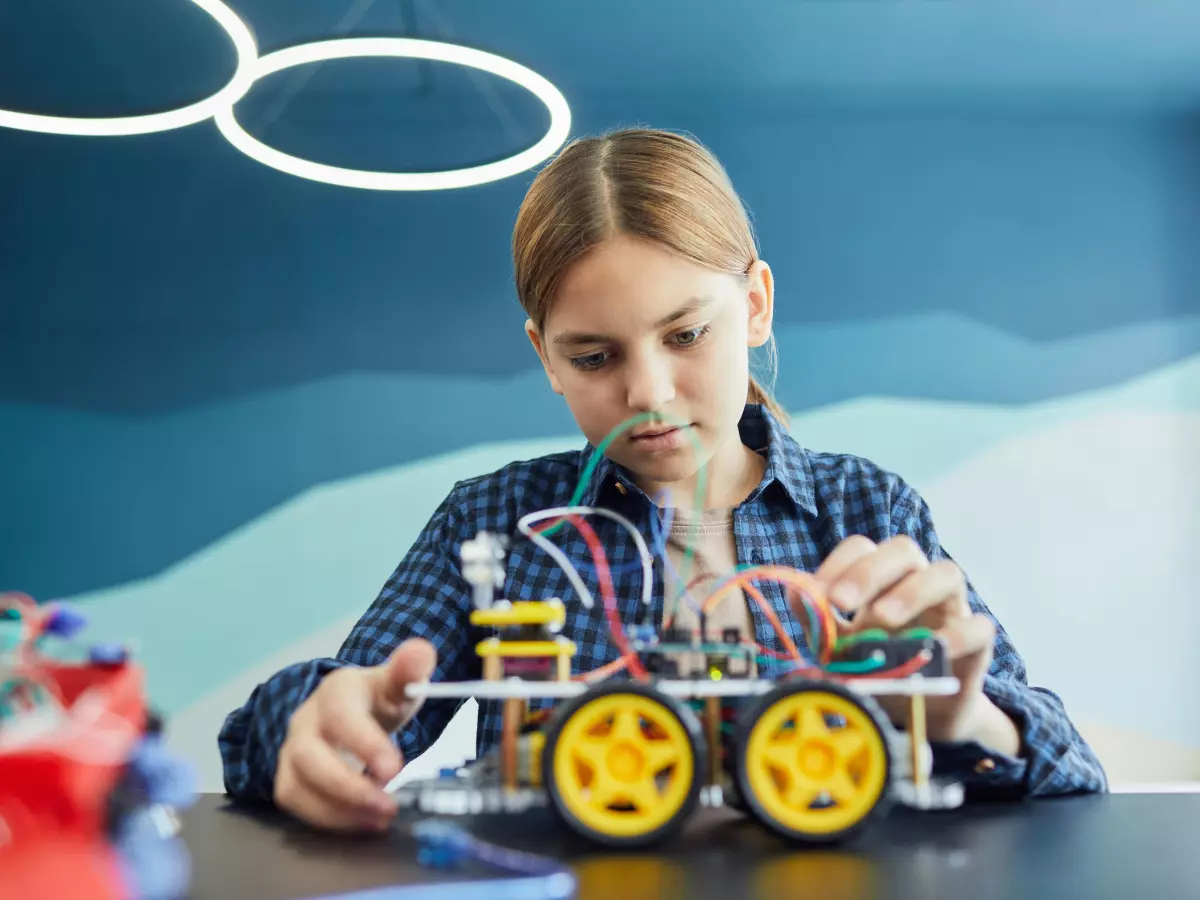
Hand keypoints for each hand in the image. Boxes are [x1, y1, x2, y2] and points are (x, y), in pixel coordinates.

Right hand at [274, 639, 436, 831]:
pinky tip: (362, 823)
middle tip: (388, 807)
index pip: (341, 716)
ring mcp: (292, 751)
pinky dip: (328, 820)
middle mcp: (306, 721)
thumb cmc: (377, 698)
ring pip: (296, 786)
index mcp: (336, 692)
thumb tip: (420, 652)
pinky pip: (296, 804)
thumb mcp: (397, 682)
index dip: (364, 744)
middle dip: (347, 788)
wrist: (352, 707)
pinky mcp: (289, 778)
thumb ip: (409, 670)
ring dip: (337, 811)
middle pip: (309, 757)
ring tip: (379, 819)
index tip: (394, 770)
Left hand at [803, 535, 1017, 753]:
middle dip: (869, 571)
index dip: (839, 564)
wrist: (918, 716)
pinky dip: (957, 634)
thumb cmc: (879, 669)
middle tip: (841, 602)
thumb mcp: (840, 647)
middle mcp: (917, 583)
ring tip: (882, 619)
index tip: (819, 595)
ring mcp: (951, 610)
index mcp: (881, 580)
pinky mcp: (978, 644)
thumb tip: (799, 594)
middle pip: (904, 550)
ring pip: (947, 573)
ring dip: (912, 592)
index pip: (863, 548)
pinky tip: (931, 650)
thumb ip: (820, 621)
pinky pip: (979, 627)